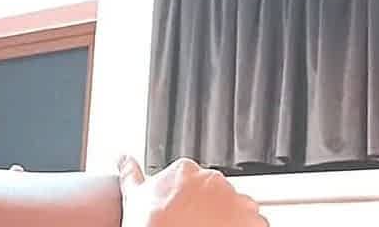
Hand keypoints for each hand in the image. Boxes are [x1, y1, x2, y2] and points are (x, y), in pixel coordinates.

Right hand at [118, 156, 267, 226]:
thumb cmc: (151, 226)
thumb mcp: (133, 197)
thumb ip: (130, 172)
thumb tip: (122, 158)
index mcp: (186, 169)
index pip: (191, 179)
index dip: (185, 198)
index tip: (180, 210)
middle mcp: (214, 179)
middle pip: (214, 192)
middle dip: (208, 207)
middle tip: (193, 225)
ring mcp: (235, 200)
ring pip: (236, 207)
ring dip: (229, 218)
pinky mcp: (254, 221)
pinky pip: (255, 224)